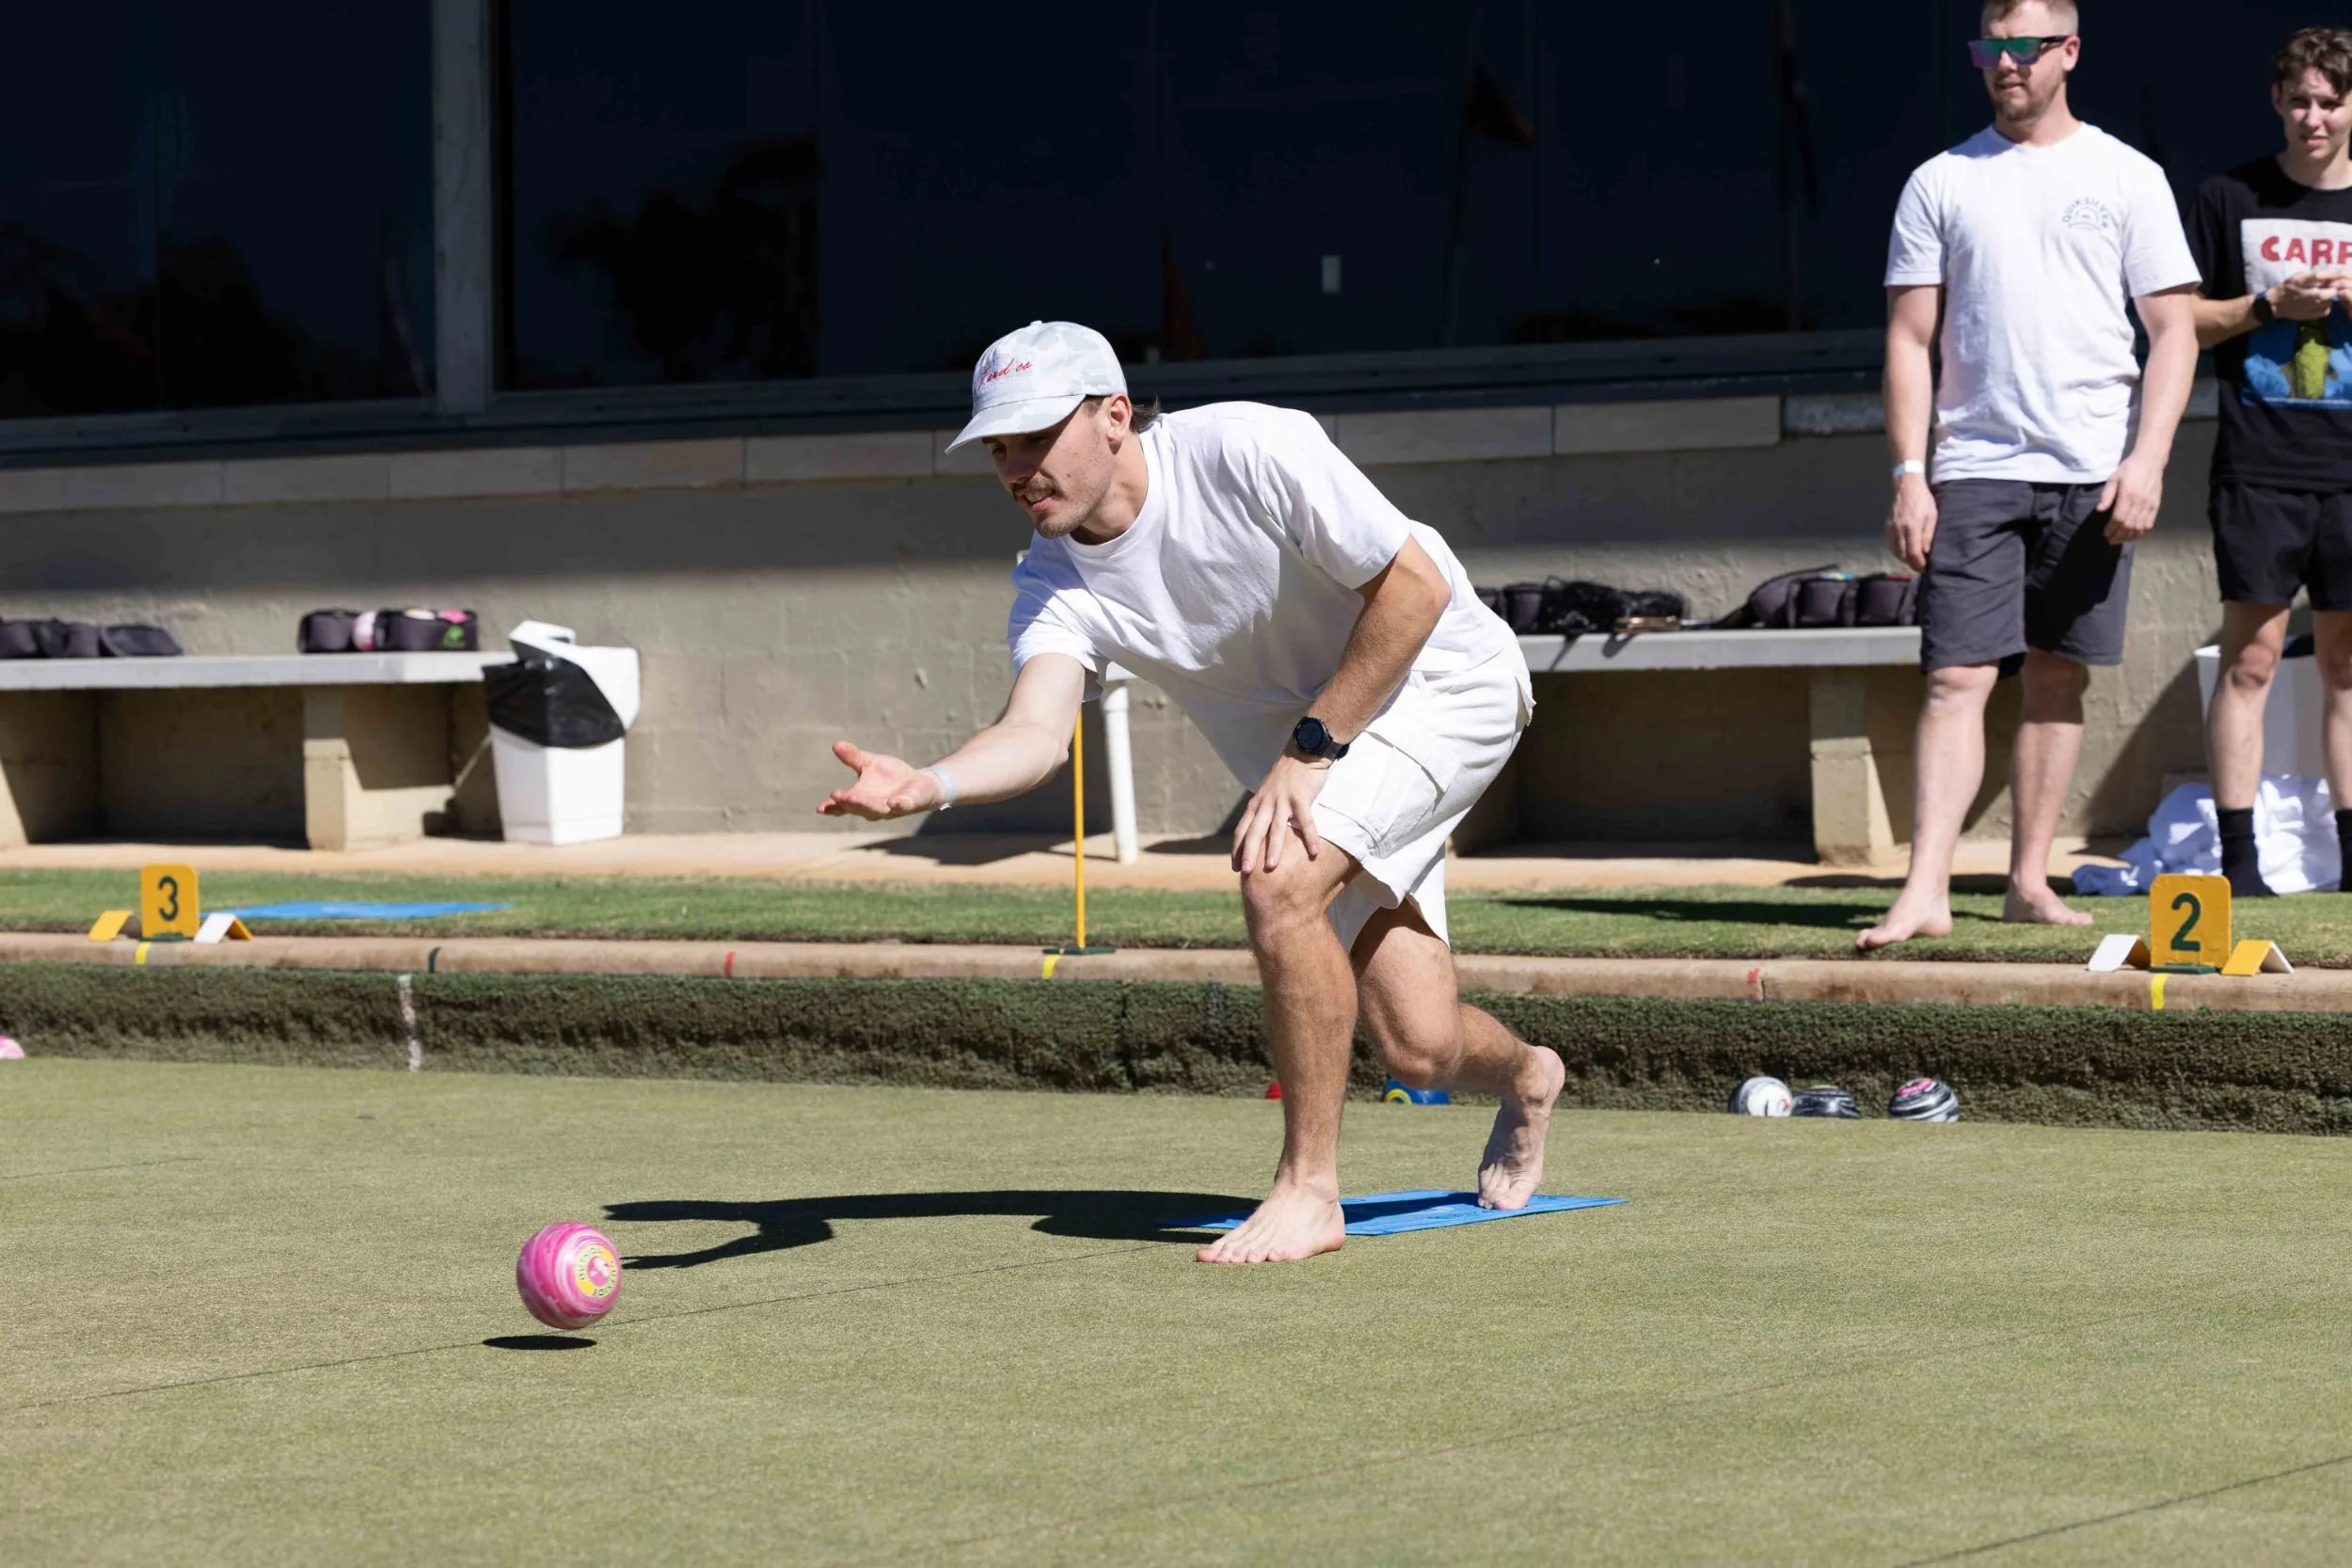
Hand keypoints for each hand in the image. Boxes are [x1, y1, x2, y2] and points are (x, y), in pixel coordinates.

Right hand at [818, 740, 941, 818]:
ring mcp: (890, 808)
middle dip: (847, 802)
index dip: (832, 807)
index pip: (843, 805)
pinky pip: (902, 806)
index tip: (820, 807)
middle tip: (836, 796)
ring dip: (865, 805)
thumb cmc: (891, 775)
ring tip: (853, 798)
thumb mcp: (869, 763)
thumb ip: (853, 757)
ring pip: (876, 809)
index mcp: (860, 797)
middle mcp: (872, 807)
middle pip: (857, 807)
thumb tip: (836, 744)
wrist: (920, 783)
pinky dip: (897, 805)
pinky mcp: (908, 804)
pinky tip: (893, 803)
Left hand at [1230, 752, 1330, 873]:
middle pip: (1255, 831)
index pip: (1242, 830)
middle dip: (1249, 853)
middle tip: (1246, 873)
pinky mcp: (1301, 797)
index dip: (1238, 849)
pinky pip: (1306, 820)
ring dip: (1273, 849)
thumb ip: (1261, 812)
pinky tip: (1314, 852)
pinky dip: (1310, 836)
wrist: (1302, 753)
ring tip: (1271, 867)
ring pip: (1276, 828)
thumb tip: (1256, 834)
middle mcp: (1266, 803)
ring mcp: (1283, 800)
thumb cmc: (1285, 776)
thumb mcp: (1266, 793)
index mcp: (1256, 804)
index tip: (1236, 867)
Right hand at [1887, 474, 1937, 573]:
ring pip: (1895, 551)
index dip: (1919, 563)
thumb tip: (1926, 552)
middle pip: (1902, 555)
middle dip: (1911, 564)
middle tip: (1920, 567)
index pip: (1913, 553)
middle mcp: (1899, 530)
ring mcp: (1891, 529)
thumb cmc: (1924, 501)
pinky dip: (1898, 551)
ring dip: (1904, 559)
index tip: (1925, 568)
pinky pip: (1891, 544)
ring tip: (1913, 560)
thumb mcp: (1932, 516)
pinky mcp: (1887, 527)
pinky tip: (1905, 550)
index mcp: (1911, 527)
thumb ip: (1928, 535)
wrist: (1907, 487)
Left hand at [2099, 454, 2163, 544]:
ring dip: (2130, 536)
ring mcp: (2150, 504)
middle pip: (2129, 525)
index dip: (2111, 529)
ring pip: (2140, 526)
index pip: (2119, 518)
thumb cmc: (2129, 469)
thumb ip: (2107, 495)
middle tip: (2111, 541)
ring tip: (2121, 540)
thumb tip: (2099, 510)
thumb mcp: (2113, 479)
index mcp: (2128, 496)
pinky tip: (2135, 535)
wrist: (2150, 461)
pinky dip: (2142, 532)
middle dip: (2119, 535)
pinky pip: (2150, 522)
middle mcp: (2140, 502)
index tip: (2105, 534)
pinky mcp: (2156, 505)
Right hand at [2273, 275, 2339, 321]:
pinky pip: (2325, 312)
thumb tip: (2328, 276)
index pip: (2318, 276)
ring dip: (2329, 298)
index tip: (2334, 276)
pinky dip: (2327, 307)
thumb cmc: (2288, 287)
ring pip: (2327, 302)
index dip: (2330, 275)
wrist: (2274, 303)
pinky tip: (2322, 304)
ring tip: (2325, 296)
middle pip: (2325, 293)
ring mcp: (2306, 307)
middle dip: (2331, 290)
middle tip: (2330, 288)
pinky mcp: (2308, 315)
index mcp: (2300, 282)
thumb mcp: (2298, 276)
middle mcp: (2304, 295)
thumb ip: (2312, 275)